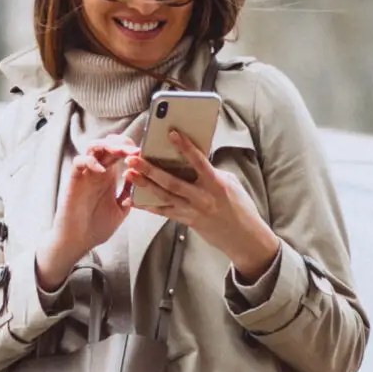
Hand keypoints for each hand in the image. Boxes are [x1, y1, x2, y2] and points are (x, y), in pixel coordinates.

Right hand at [37, 134, 138, 287]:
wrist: (79, 241)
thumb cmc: (97, 227)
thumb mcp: (121, 209)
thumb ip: (129, 194)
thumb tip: (142, 181)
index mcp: (109, 176)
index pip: (119, 152)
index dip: (130, 148)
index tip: (144, 154)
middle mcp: (97, 172)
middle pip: (108, 145)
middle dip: (122, 144)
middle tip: (135, 151)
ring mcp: (85, 174)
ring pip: (93, 147)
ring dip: (107, 146)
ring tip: (120, 152)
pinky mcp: (73, 180)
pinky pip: (79, 162)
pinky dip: (90, 161)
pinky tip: (102, 169)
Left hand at [126, 130, 282, 277]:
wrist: (243, 237)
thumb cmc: (240, 206)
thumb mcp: (230, 183)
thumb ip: (211, 171)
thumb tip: (193, 160)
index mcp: (216, 184)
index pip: (198, 162)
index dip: (185, 147)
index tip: (172, 134)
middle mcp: (202, 198)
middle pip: (171, 181)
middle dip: (150, 169)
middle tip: (134, 158)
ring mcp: (192, 211)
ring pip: (163, 196)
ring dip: (144, 184)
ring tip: (129, 174)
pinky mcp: (186, 220)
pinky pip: (163, 212)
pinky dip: (148, 206)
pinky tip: (133, 200)